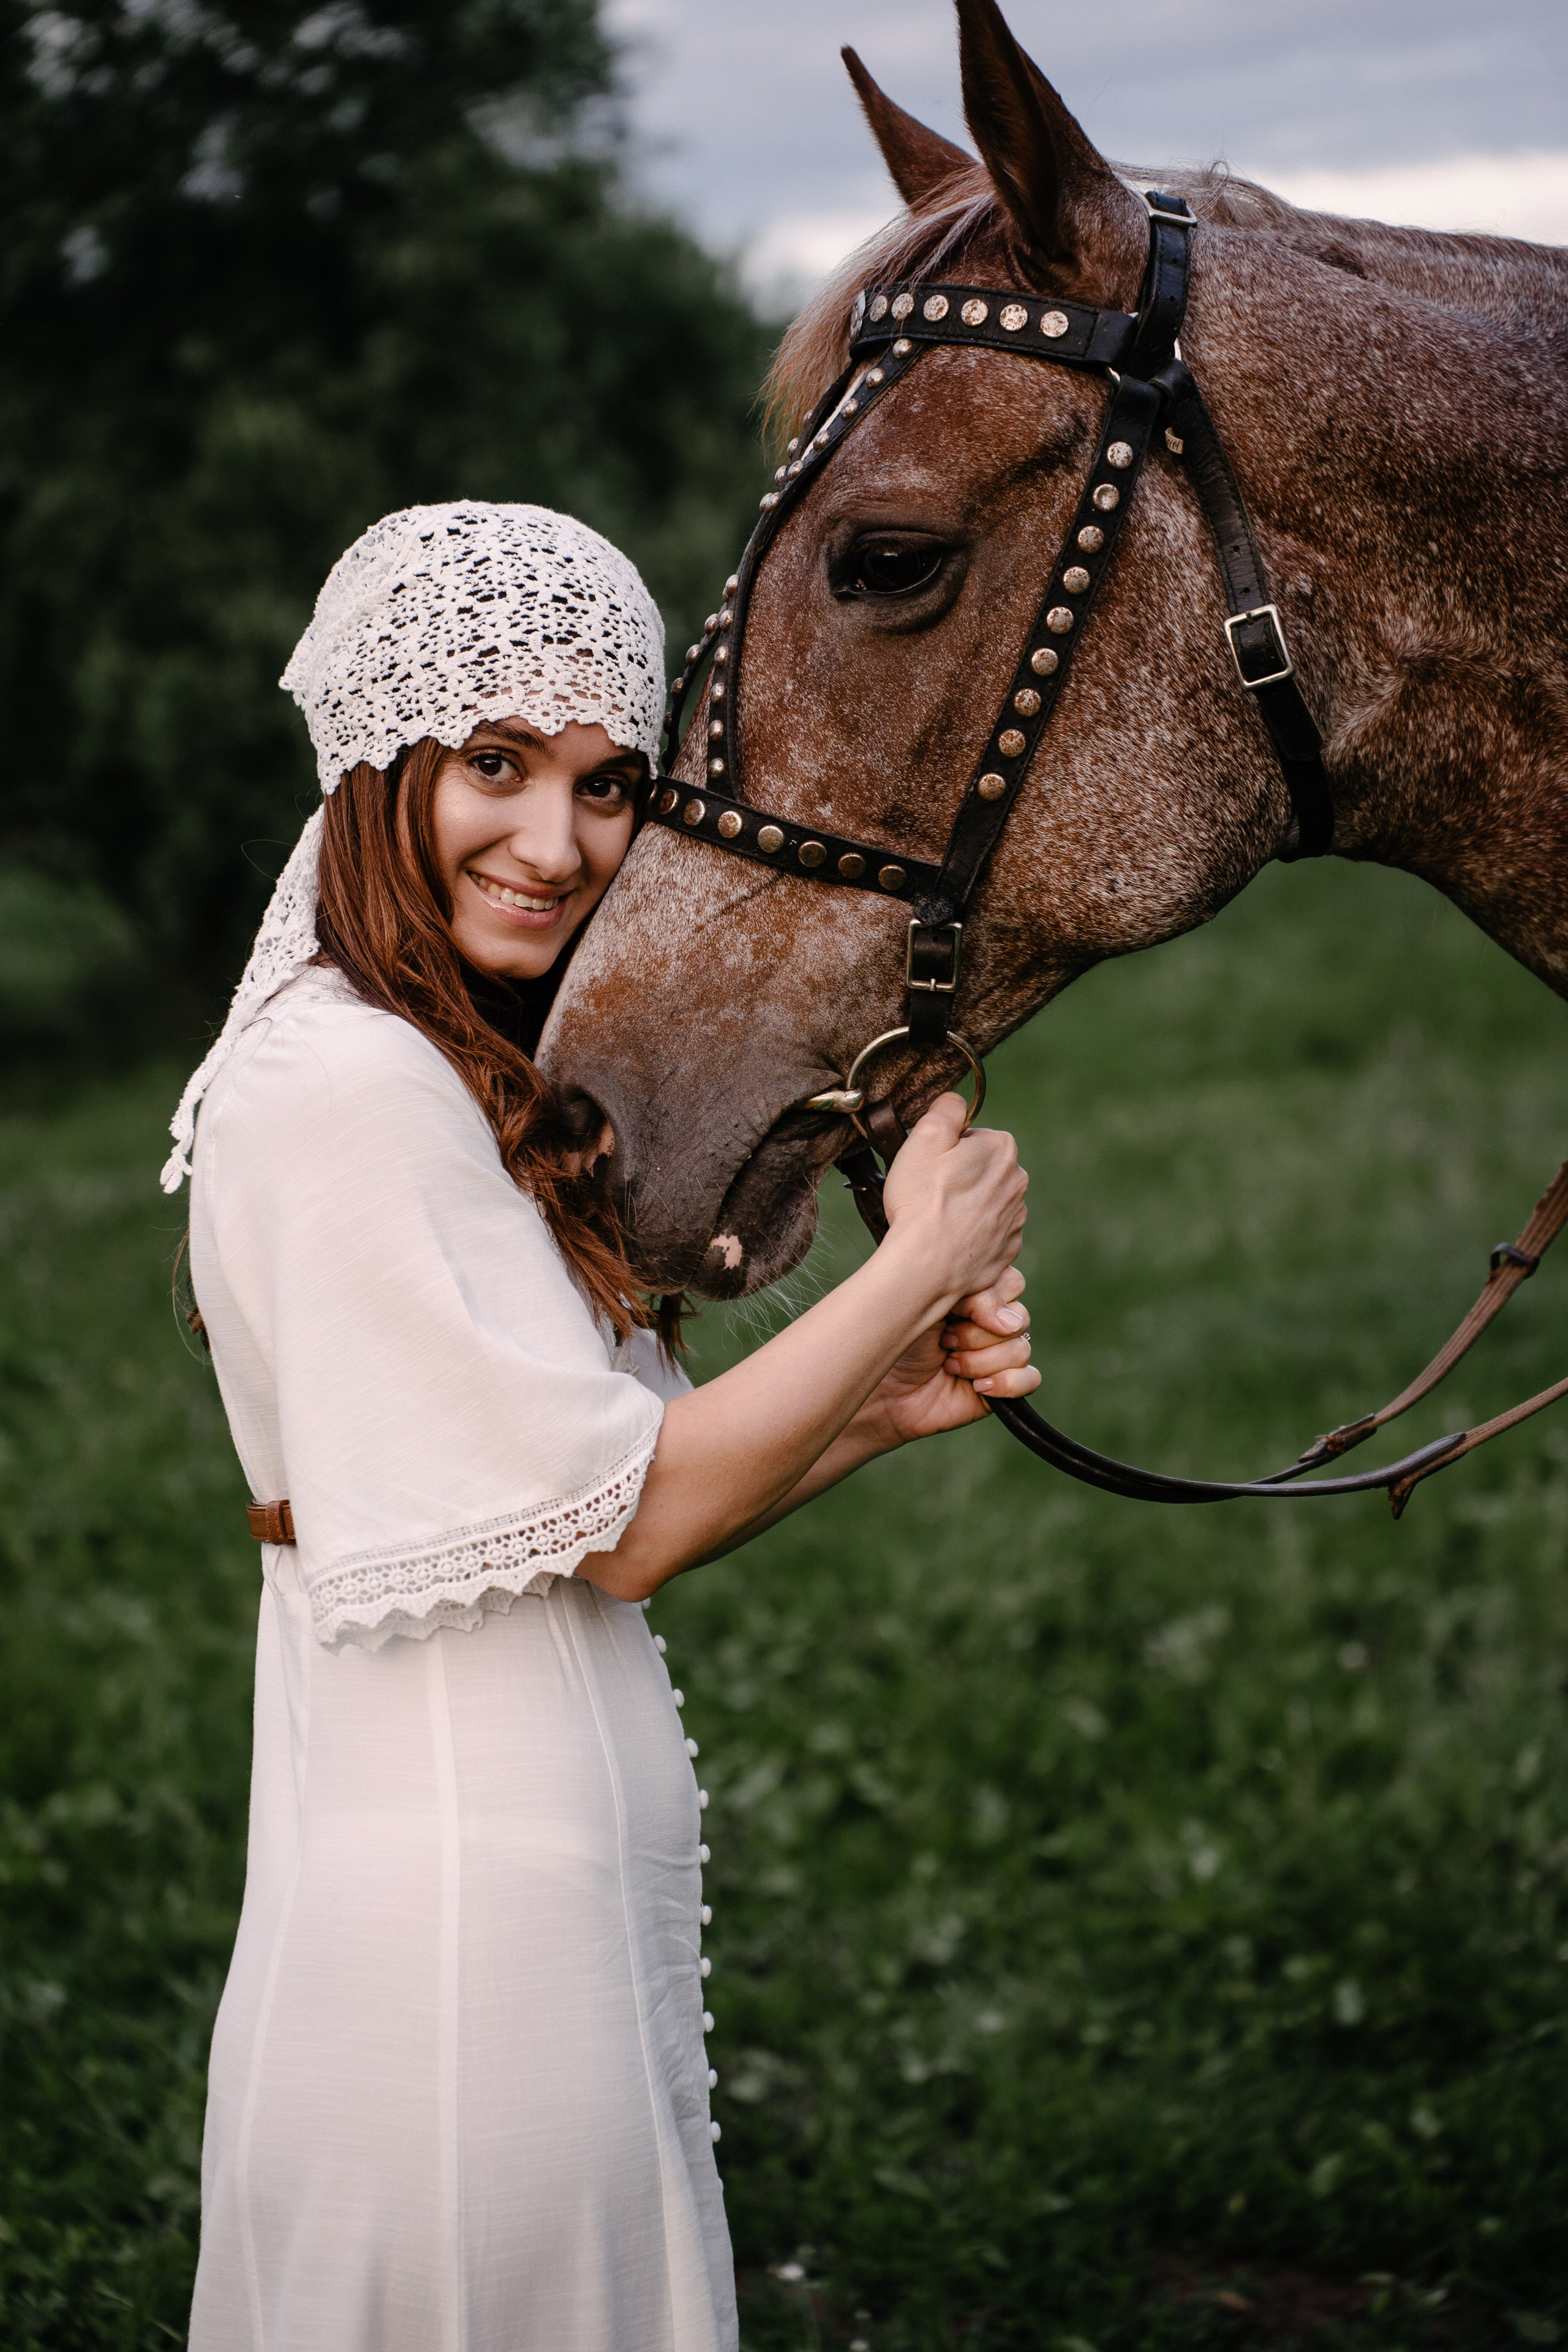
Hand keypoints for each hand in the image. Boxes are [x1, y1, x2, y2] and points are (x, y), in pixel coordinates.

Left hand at [861, 1267, 1039, 1447]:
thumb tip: (1011, 1323)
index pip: (1011, 1282)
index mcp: (977, 1293)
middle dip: (976, 1332)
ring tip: (949, 1365)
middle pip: (1018, 1316)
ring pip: (1020, 1348)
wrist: (884, 1392)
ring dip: (979, 1360)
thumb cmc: (897, 1342)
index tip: (952, 1310)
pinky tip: (977, 1387)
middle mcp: (993, 1321)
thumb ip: (973, 1297)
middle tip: (944, 1339)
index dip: (987, 1298)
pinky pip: (1031, 1379)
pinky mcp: (1004, 1386)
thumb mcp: (930, 1305)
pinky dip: (1006, 1383)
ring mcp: (1000, 1354)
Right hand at [881, 1094, 1028, 1314]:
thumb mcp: (925, 1136)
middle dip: (957, 1178)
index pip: (971, 1137)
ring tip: (935, 1220)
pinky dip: (969, 1236)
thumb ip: (946, 1108)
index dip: (944, 1151)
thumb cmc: (922, 1200)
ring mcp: (1014, 1220)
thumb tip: (956, 1102)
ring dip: (963, 1207)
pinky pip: (986, 1235)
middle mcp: (1017, 1182)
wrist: (926, 1265)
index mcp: (1001, 1148)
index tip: (929, 1168)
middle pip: (979, 1170)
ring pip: (983, 1203)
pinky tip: (947, 1241)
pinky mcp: (1006, 1251)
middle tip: (928, 1193)